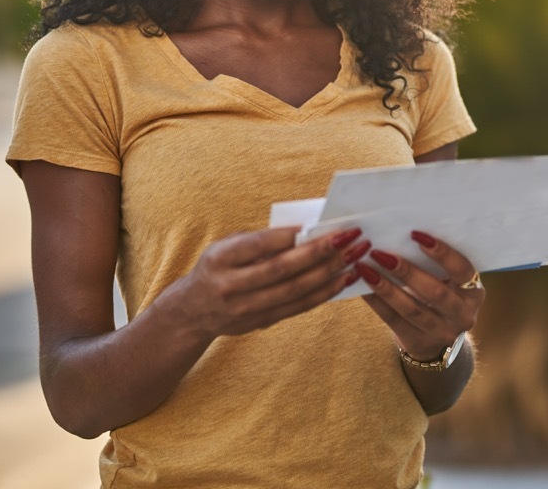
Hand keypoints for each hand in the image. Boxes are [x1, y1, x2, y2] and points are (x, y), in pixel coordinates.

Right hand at [175, 226, 369, 339]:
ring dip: (329, 273)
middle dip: (320, 252)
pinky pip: (298, 307)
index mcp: (220, 259)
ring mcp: (246, 309)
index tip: (320, 224)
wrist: (193, 310)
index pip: (259, 245)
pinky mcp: (261, 323)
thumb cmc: (219, 266)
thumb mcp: (227, 247)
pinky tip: (342, 280)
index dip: (290, 235)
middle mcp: (230, 286)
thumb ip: (260, 240)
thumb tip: (307, 230)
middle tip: (350, 237)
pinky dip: (323, 293)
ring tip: (354, 257)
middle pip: (281, 269)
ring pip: (294, 291)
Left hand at [356, 230, 484, 360]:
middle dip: (406, 271)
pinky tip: (362, 287)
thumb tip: (404, 233)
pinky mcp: (417, 342)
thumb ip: (437, 265)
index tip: (417, 235)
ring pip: (411, 309)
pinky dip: (376, 302)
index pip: (463, 270)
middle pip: (435, 292)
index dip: (443, 253)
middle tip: (380, 253)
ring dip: (386, 287)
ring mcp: (441, 332)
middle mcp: (463, 315)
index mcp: (474, 293)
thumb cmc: (441, 297)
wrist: (437, 340)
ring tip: (365, 269)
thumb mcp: (451, 283)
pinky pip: (393, 320)